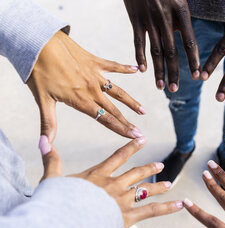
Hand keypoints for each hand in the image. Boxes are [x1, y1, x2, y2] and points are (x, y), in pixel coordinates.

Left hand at [27, 31, 144, 142]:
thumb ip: (48, 124)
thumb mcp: (42, 99)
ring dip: (131, 102)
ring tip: (143, 110)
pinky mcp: (94, 62)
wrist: (40, 42)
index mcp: (81, 100)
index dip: (121, 129)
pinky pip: (113, 66)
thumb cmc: (38, 71)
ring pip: (118, 91)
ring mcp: (95, 75)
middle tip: (140, 133)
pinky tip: (136, 69)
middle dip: (128, 123)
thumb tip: (44, 146)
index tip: (135, 137)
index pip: (106, 119)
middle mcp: (92, 89)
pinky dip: (125, 68)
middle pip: (114, 110)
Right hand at [41, 137, 183, 227]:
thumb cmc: (56, 202)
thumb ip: (52, 160)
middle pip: (136, 173)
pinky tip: (180, 204)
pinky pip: (152, 211)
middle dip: (149, 168)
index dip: (131, 147)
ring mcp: (122, 200)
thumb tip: (44, 141)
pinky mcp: (127, 216)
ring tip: (170, 183)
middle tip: (160, 164)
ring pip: (146, 190)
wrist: (62, 221)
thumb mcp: (52, 179)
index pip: (118, 157)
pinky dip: (168, 207)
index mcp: (98, 175)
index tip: (142, 139)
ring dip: (159, 186)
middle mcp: (114, 185)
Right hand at [123, 0, 199, 91]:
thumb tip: (197, 29)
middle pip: (171, 51)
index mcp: (181, 11)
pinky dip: (140, 56)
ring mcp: (149, 20)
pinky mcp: (135, 19)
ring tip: (161, 86)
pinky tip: (143, 70)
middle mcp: (165, 18)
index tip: (198, 76)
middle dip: (174, 72)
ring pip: (155, 50)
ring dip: (158, 70)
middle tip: (175, 89)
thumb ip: (188, 11)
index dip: (194, 61)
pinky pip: (138, 41)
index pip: (190, 42)